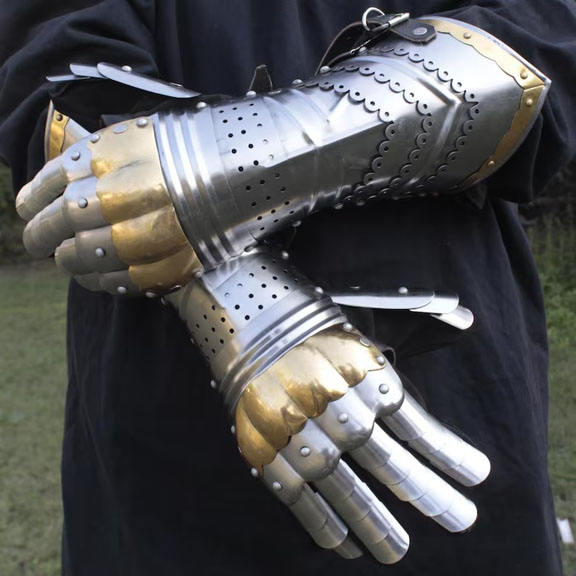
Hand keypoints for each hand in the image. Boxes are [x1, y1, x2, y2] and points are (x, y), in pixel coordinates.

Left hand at [16, 117, 200, 295]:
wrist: (246, 176)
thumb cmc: (191, 153)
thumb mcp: (142, 137)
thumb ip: (101, 153)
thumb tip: (60, 170)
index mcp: (112, 157)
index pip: (54, 180)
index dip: (34, 197)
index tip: (26, 209)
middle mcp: (122, 195)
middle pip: (62, 220)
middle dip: (41, 234)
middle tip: (35, 242)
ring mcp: (145, 234)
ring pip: (86, 256)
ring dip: (68, 261)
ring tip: (65, 260)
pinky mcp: (169, 263)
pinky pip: (120, 281)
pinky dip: (99, 282)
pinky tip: (91, 278)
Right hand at [233, 324, 489, 562]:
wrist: (246, 317)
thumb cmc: (313, 322)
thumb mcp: (366, 319)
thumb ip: (416, 322)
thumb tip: (468, 319)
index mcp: (367, 376)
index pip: (418, 428)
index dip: (450, 455)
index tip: (478, 477)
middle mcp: (339, 409)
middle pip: (390, 465)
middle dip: (429, 496)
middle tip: (461, 521)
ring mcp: (302, 433)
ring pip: (347, 491)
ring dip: (376, 525)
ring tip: (397, 552)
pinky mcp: (266, 449)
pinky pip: (299, 497)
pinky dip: (322, 525)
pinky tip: (344, 546)